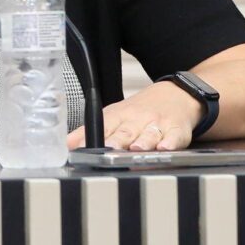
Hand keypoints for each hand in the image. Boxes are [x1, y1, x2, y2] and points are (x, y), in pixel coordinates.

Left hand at [67, 81, 202, 151]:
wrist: (176, 95)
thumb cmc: (140, 111)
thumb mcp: (114, 116)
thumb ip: (90, 132)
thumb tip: (67, 144)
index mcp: (119, 115)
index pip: (102, 126)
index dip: (91, 136)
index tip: (81, 147)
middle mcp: (137, 119)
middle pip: (125, 130)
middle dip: (117, 140)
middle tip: (109, 149)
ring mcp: (157, 124)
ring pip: (149, 133)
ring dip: (142, 141)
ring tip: (136, 149)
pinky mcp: (177, 130)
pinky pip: (175, 137)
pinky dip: (171, 142)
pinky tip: (165, 148)